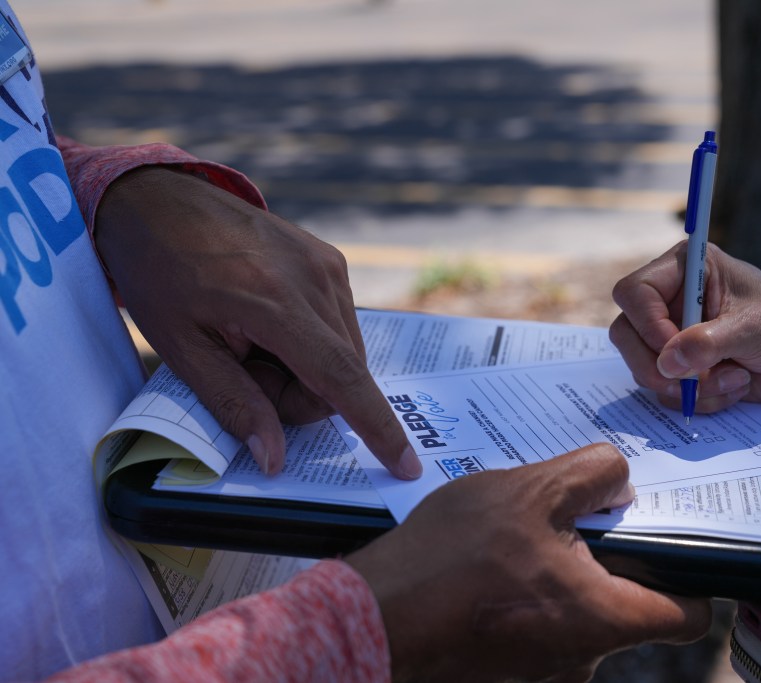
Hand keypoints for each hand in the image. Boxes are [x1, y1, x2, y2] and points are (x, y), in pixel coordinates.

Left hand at [94, 167, 419, 478]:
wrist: (162, 198)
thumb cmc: (159, 272)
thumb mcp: (180, 347)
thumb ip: (233, 403)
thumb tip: (275, 459)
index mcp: (276, 301)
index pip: (341, 377)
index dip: (376, 427)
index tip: (406, 465)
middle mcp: (317, 279)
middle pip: (342, 375)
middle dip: (300, 395)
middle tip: (245, 373)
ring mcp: (329, 265)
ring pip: (345, 353)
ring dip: (306, 369)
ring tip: (252, 343)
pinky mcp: (331, 260)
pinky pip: (339, 325)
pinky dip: (311, 342)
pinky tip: (268, 322)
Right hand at [346, 443, 710, 682]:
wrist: (371, 617)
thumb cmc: (452, 558)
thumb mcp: (528, 490)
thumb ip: (591, 475)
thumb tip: (619, 478)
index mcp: (604, 619)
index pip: (690, 615)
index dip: (691, 575)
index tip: (668, 538)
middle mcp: (583, 659)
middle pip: (627, 606)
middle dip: (606, 559)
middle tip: (576, 516)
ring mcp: (543, 672)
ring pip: (578, 614)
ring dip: (561, 574)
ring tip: (521, 535)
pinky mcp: (507, 671)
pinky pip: (539, 626)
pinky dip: (528, 594)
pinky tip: (492, 562)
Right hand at [609, 241, 760, 413]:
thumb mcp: (752, 328)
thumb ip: (708, 342)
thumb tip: (667, 363)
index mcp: (685, 269)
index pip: (635, 292)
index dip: (647, 325)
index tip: (675, 352)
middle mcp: (670, 300)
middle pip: (626, 333)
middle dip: (657, 366)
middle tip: (690, 383)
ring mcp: (671, 335)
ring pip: (644, 368)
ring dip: (689, 386)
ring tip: (734, 379)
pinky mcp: (680, 367)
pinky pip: (665, 391)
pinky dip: (698, 399)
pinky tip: (732, 387)